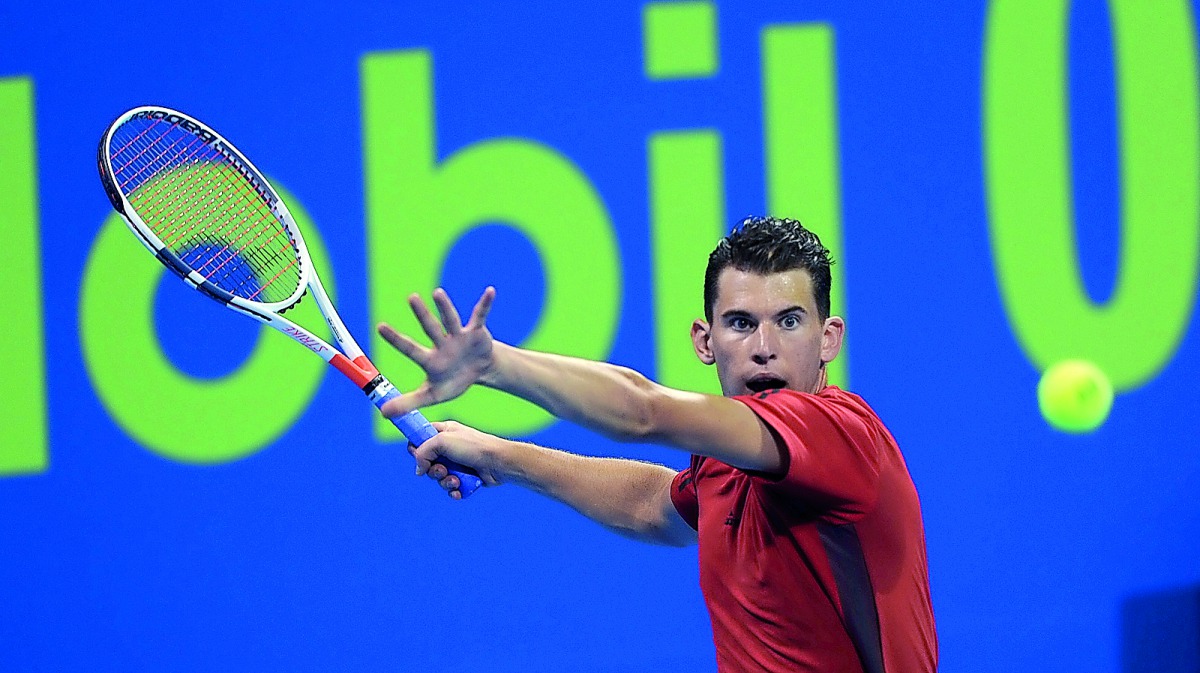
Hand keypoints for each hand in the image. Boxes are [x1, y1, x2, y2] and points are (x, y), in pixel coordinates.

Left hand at [377, 286, 495, 416]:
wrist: (479, 371)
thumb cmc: (453, 380)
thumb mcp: (432, 395)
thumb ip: (408, 402)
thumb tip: (383, 413)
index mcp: (430, 359)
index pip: (410, 348)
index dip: (396, 339)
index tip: (380, 327)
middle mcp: (442, 343)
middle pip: (430, 328)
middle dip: (422, 314)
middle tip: (411, 298)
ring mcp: (459, 336)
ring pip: (451, 319)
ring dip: (445, 307)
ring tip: (437, 293)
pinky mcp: (476, 332)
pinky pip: (481, 316)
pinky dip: (486, 304)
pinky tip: (490, 292)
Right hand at [411, 420, 505, 498]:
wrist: (498, 463)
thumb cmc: (473, 446)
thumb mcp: (442, 441)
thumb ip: (423, 451)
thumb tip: (418, 469)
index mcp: (443, 432)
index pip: (420, 438)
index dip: (416, 449)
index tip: (420, 456)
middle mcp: (449, 447)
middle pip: (427, 462)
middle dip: (433, 470)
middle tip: (443, 469)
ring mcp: (457, 463)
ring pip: (438, 478)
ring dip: (445, 482)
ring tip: (456, 480)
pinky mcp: (464, 477)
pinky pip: (450, 488)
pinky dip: (453, 490)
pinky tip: (459, 489)